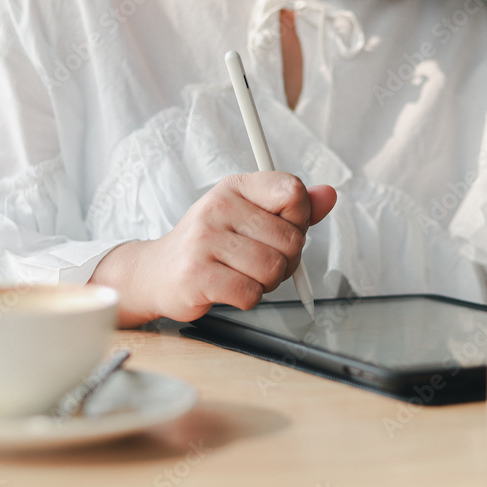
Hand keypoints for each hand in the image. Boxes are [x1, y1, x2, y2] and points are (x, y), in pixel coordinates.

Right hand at [90, 173, 336, 326]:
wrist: (157, 273)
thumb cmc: (210, 244)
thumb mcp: (249, 216)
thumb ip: (293, 208)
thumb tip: (329, 195)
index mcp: (235, 187)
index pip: (292, 192)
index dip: (299, 219)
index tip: (281, 228)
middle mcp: (218, 207)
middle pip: (291, 240)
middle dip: (285, 260)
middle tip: (258, 261)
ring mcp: (205, 241)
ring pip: (274, 269)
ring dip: (267, 283)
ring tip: (243, 274)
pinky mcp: (198, 275)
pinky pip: (251, 293)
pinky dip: (248, 298)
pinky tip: (230, 289)